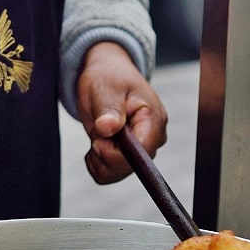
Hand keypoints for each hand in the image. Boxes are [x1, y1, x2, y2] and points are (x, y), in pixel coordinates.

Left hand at [75, 42, 167, 183]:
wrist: (105, 76)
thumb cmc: (108, 77)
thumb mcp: (105, 87)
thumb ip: (108, 109)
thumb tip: (108, 128)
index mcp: (153, 119)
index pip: (142, 152)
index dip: (116, 154)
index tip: (97, 139)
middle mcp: (152, 138)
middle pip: (130, 167)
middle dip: (104, 154)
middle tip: (97, 130)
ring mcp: (142, 149)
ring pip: (117, 173)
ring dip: (99, 158)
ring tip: (97, 134)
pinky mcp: (129, 157)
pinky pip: (110, 174)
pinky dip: (97, 163)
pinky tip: (97, 143)